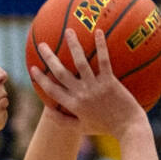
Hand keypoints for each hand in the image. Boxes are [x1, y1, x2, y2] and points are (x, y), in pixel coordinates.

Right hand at [29, 29, 145, 139]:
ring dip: (73, 46)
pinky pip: (104, 61)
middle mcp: (81, 94)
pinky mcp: (110, 82)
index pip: (52, 90)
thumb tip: (47, 111)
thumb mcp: (81, 128)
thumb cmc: (105, 127)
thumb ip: (63, 120)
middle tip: (42, 45)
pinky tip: (98, 32)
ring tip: (68, 31)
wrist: (128, 128)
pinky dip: (101, 46)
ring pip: (80, 63)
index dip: (40, 79)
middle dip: (49, 58)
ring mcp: (95, 87)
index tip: (32, 67)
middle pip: (61, 73)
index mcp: (73, 105)